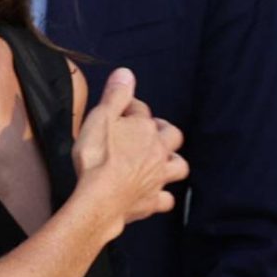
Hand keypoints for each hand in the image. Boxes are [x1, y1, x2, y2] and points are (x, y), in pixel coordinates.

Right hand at [72, 66, 188, 231]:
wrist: (99, 200)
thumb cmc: (97, 158)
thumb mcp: (101, 117)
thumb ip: (116, 95)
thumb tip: (126, 73)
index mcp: (145, 128)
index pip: (141, 110)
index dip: (130, 109)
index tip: (118, 112)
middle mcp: (157, 152)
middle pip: (172, 136)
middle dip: (163, 131)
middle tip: (148, 133)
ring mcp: (157, 178)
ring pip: (179, 166)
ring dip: (173, 161)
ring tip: (160, 161)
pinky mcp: (152, 202)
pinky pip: (167, 200)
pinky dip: (163, 196)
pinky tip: (156, 194)